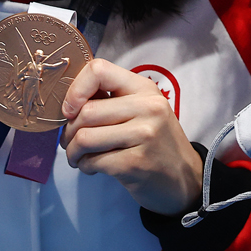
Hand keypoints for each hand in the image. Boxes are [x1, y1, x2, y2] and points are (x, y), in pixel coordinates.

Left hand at [61, 58, 202, 215]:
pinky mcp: (136, 163)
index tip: (70, 109)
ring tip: (78, 157)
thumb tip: (66, 100)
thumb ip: (110, 100)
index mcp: (144, 88)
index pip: (98, 70)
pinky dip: (84, 166)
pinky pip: (93, 161)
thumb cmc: (153, 142)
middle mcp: (147, 107)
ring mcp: (144, 135)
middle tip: (69, 142)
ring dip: (72, 151)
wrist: (184, 179)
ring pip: (85, 138)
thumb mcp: (140, 111)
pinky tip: (91, 167)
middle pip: (86, 111)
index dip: (75, 89)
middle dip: (68, 131)